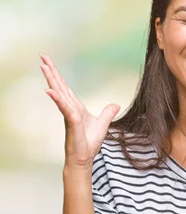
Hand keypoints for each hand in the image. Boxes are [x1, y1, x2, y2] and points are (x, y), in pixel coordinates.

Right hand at [40, 53, 119, 168]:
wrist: (84, 158)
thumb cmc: (89, 142)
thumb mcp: (103, 123)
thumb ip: (108, 113)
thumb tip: (115, 105)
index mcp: (75, 107)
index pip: (65, 87)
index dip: (57, 74)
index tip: (48, 62)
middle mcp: (69, 108)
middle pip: (59, 86)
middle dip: (51, 71)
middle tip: (42, 56)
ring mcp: (69, 115)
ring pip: (59, 94)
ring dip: (52, 80)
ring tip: (43, 66)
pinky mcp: (71, 123)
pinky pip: (65, 109)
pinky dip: (58, 99)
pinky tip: (51, 91)